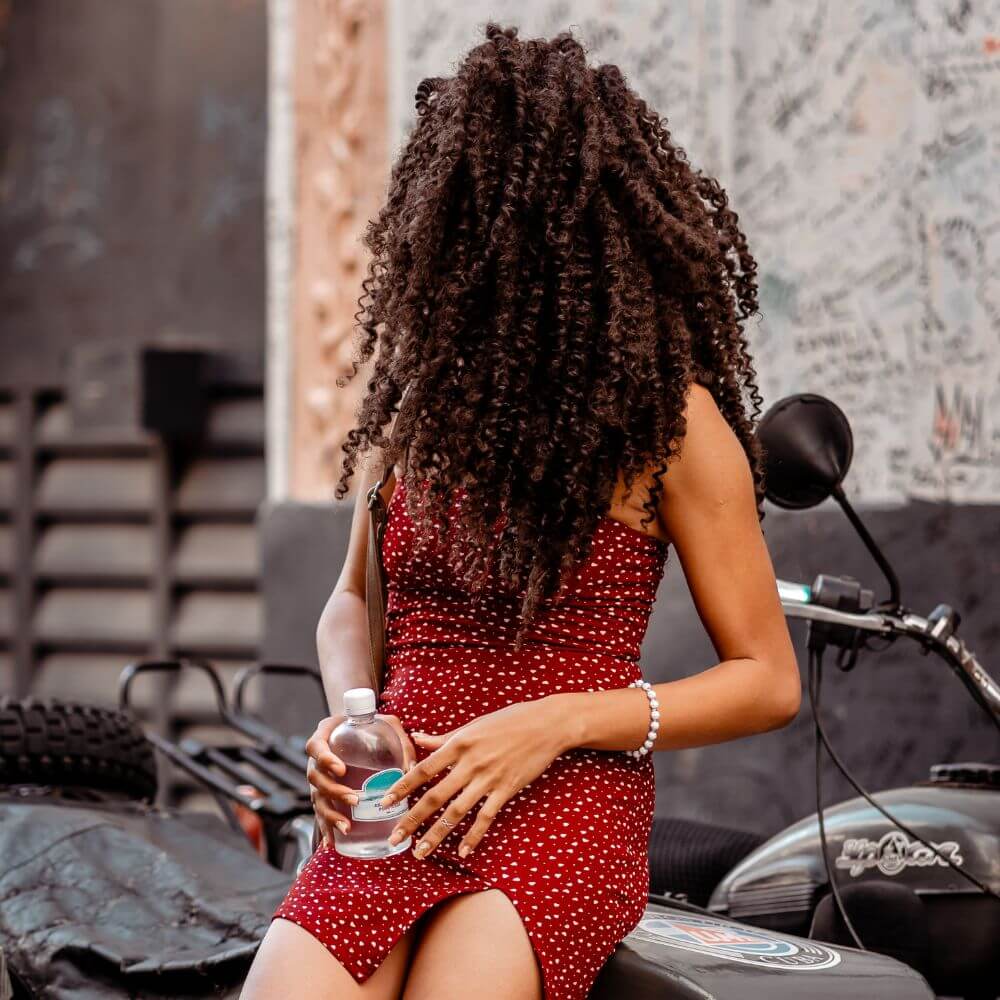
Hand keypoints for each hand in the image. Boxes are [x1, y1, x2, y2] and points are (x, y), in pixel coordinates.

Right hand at [305, 712, 416, 844]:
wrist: (362, 732)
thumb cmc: (375, 726)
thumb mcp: (389, 725)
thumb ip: (401, 740)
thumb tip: (411, 768)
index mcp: (327, 735)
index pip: (316, 746)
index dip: (324, 759)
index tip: (341, 769)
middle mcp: (317, 758)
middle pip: (315, 777)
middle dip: (333, 791)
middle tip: (354, 799)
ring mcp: (319, 778)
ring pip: (317, 798)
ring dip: (330, 815)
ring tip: (347, 827)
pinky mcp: (323, 794)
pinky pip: (320, 812)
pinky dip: (326, 828)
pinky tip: (333, 842)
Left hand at [377, 696, 571, 859]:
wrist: (546, 724)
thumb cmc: (509, 720)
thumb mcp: (473, 725)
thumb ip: (444, 738)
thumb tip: (417, 738)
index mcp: (458, 743)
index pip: (423, 769)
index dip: (401, 787)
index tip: (383, 802)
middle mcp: (470, 763)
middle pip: (434, 796)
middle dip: (412, 819)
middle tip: (394, 838)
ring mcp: (489, 778)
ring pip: (456, 812)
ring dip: (437, 834)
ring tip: (420, 852)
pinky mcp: (507, 790)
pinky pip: (486, 817)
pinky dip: (473, 836)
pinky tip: (462, 851)